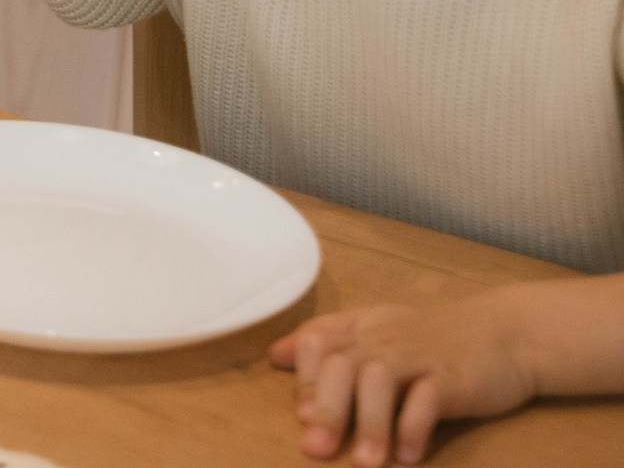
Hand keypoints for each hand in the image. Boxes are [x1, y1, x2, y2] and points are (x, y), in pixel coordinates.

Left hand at [271, 294, 537, 463]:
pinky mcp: (454, 377)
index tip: (304, 415)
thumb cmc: (434, 339)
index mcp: (361, 329)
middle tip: (317, 450)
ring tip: (366, 463)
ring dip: (370, 424)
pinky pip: (429, 398)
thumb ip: (330, 343)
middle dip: (328, 409)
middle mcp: (383, 339)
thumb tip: (276, 356)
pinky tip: (408, 455)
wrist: (508, 333)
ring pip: (381, 380)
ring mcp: (419, 356)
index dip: (307, 378)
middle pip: (342, 364)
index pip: (317, 343)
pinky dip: (415, 426)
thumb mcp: (377, 331)